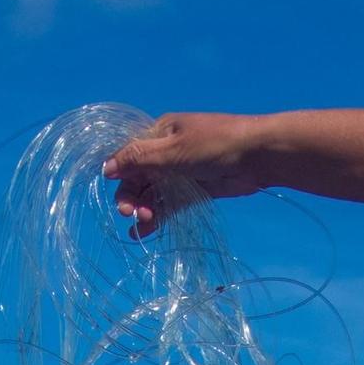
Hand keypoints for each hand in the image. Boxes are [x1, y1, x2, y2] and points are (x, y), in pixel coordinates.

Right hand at [103, 113, 266, 237]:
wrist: (257, 155)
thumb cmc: (214, 144)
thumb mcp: (173, 150)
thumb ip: (139, 159)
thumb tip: (105, 168)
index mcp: (160, 133)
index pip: (130, 156)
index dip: (120, 176)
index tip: (119, 195)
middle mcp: (167, 152)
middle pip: (139, 177)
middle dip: (132, 196)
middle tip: (130, 213)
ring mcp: (182, 172)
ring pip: (155, 193)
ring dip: (145, 208)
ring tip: (143, 225)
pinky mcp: (195, 190)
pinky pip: (171, 204)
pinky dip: (159, 216)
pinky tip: (146, 231)